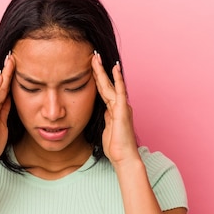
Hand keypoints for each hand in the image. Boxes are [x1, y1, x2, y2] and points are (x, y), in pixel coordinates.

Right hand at [0, 54, 14, 165]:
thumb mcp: (2, 125)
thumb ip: (5, 111)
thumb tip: (11, 99)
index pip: (1, 90)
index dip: (8, 77)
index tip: (15, 65)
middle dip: (6, 71)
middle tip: (13, 56)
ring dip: (4, 74)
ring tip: (10, 61)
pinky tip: (2, 77)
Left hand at [91, 52, 139, 166]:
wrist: (124, 157)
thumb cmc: (116, 147)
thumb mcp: (106, 129)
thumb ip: (105, 119)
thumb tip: (101, 112)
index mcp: (113, 109)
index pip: (103, 90)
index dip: (97, 78)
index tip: (90, 66)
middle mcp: (119, 105)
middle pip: (106, 84)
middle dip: (99, 70)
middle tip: (93, 55)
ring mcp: (122, 107)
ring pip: (110, 85)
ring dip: (103, 71)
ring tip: (97, 57)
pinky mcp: (123, 111)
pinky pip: (120, 92)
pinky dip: (118, 80)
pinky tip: (115, 68)